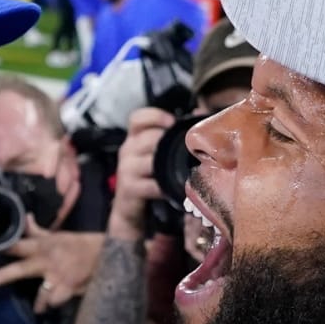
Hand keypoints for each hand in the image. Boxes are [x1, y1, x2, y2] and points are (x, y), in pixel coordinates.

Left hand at [0, 223, 103, 313]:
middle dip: (6, 274)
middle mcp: (48, 261)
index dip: (5, 247)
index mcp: (44, 246)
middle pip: (22, 269)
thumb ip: (39, 232)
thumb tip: (26, 217)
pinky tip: (58, 302)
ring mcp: (58, 276)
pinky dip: (56, 303)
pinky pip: (56, 301)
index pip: (20, 245)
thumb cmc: (80, 245)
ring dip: (40, 303)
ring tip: (40, 308)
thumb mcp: (59, 236)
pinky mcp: (69, 288)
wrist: (106, 253)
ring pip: (41, 294)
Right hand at [107, 107, 174, 240]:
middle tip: (186, 151)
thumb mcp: (157, 156)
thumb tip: (198, 114)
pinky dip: (165, 188)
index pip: (137, 118)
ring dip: (168, 166)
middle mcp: (127, 150)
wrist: (130, 209)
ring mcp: (126, 170)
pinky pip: (151, 185)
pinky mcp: (129, 189)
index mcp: (134, 139)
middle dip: (168, 143)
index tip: (172, 122)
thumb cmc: (148, 179)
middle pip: (148, 138)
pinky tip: (174, 189)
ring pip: (150, 161)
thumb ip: (171, 137)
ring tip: (184, 170)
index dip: (154, 116)